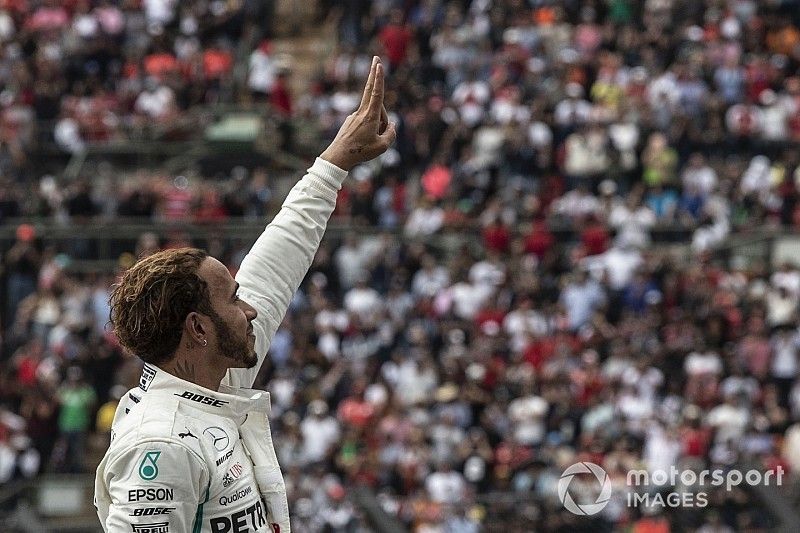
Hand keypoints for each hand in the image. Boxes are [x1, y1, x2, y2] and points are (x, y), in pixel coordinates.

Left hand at [320, 56, 396, 170]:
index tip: (379, 65)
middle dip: (374, 74)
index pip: (377, 93)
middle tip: (376, 58)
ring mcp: (355, 116)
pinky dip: (371, 128)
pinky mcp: (351, 121)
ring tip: (372, 141)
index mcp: (370, 116)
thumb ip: (391, 133)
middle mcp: (362, 112)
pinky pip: (366, 121)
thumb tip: (391, 124)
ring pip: (373, 114)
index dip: (379, 78)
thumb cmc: (361, 152)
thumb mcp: (383, 146)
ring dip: (379, 123)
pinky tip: (364, 141)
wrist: (339, 157)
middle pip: (371, 90)